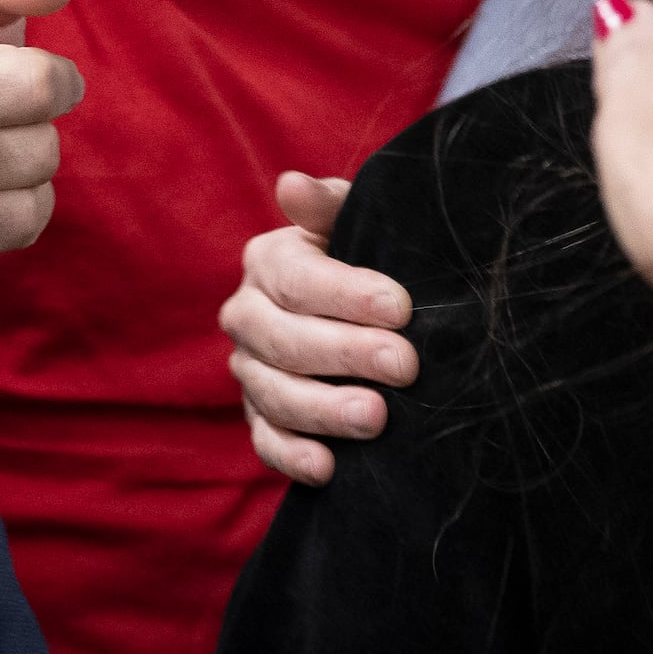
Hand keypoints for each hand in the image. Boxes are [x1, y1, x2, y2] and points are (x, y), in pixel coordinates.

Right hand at [223, 173, 414, 488]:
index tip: (401, 308)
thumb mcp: (356, 224)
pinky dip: (294, 457)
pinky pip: (266, 443)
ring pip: (275, 396)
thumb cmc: (368, 259)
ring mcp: (249, 372)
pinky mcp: (260, 419)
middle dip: (347, 354)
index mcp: (267, 262)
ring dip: (324, 411)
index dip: (347, 295)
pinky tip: (330, 467)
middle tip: (406, 366)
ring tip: (377, 419)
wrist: (367, 314)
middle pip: (285, 341)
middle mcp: (247, 316)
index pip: (297, 279)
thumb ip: (330, 204)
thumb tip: (292, 185)